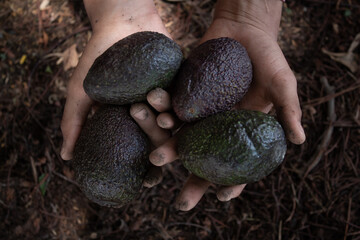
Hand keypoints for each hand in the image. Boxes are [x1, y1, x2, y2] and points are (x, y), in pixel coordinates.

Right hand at [60, 0, 170, 159]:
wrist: (120, 22)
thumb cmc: (97, 58)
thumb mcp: (81, 90)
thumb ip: (74, 121)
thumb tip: (65, 157)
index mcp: (129, 120)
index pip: (138, 149)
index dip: (144, 168)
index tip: (145, 181)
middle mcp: (149, 112)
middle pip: (158, 135)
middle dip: (156, 144)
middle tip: (155, 155)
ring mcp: (165, 97)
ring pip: (172, 118)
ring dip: (168, 125)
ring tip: (162, 122)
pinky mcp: (178, 82)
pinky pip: (182, 97)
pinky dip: (179, 105)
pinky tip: (174, 109)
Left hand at [149, 0, 305, 210]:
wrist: (244, 29)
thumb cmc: (268, 57)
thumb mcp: (282, 83)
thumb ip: (288, 110)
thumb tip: (299, 140)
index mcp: (240, 130)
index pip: (236, 163)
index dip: (231, 182)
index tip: (222, 197)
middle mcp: (216, 126)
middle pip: (204, 158)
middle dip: (191, 179)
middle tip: (180, 201)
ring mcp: (198, 110)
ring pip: (181, 135)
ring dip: (168, 146)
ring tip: (157, 156)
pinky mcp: (184, 92)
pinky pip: (170, 104)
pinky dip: (160, 109)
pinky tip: (150, 112)